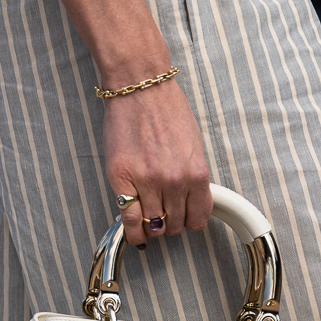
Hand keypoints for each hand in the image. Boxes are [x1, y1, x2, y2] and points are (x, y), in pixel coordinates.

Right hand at [103, 80, 211, 246]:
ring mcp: (147, 181)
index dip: (191, 222)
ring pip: (153, 225)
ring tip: (149, 217)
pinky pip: (129, 219)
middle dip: (171, 223)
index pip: (199, 217)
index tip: (186, 221)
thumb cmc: (166, 110)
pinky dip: (132, 231)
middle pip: (175, 224)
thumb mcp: (194, 146)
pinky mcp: (122, 178)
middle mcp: (174, 181)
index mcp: (197, 173)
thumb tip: (190, 202)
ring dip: (152, 226)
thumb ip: (193, 177)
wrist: (141, 88)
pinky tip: (134, 232)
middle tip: (164, 215)